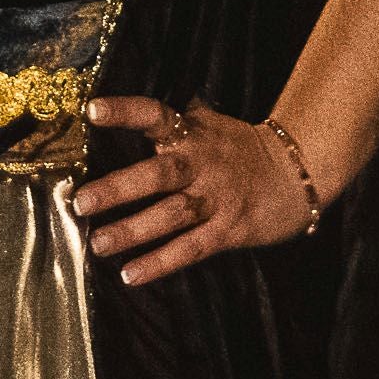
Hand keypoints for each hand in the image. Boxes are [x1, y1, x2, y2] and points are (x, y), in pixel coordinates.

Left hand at [70, 97, 319, 285]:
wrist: (296, 175)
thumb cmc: (240, 148)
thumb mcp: (210, 123)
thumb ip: (173, 118)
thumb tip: (128, 104)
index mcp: (193, 133)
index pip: (155, 116)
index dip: (125, 112)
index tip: (92, 111)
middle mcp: (202, 164)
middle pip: (159, 175)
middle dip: (119, 188)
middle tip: (82, 201)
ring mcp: (216, 199)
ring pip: (171, 215)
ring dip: (133, 231)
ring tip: (99, 244)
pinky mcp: (228, 231)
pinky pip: (190, 249)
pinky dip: (160, 263)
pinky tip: (130, 274)